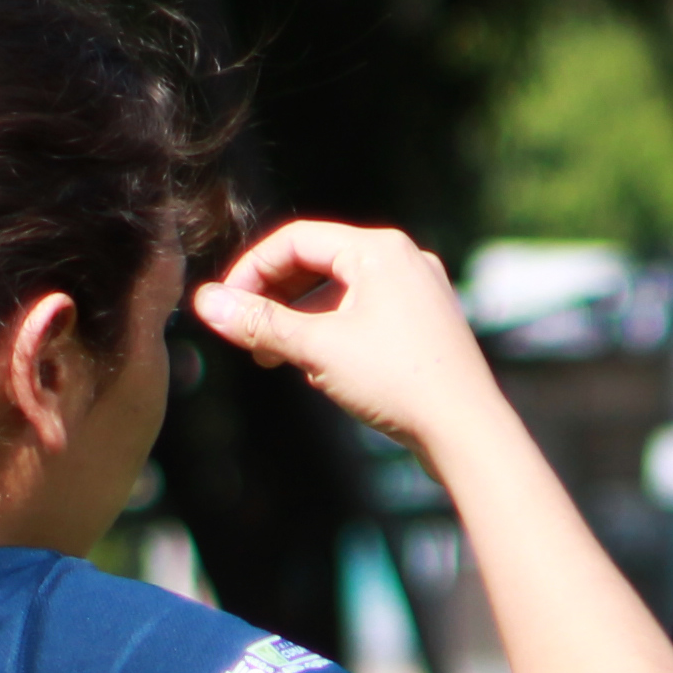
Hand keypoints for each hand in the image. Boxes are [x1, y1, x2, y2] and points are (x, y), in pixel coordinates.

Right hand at [191, 218, 514, 454]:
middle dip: (276, 301)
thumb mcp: (317, 350)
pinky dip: (335, 335)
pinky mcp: (427, 324)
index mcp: (380, 249)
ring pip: (340, 294)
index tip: (227, 308)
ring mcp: (420, 291)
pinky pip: (366, 315)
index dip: (251, 271)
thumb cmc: (399, 383)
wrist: (468, 432)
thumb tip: (204, 303)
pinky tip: (323, 374)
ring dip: (302, 323)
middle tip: (249, 338)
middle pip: (318, 264)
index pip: (295, 240)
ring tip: (281, 361)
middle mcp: (405, 259)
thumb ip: (259, 323)